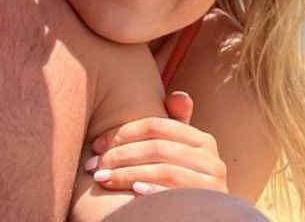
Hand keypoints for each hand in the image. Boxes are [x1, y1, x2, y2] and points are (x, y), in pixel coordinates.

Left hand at [85, 91, 227, 194]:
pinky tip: (133, 191)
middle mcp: (212, 160)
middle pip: (156, 148)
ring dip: (126, 174)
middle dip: (119, 156)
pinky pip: (175, 194)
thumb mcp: (182, 152)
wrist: (204, 216)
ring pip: (163, 171)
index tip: (96, 144)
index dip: (122, 132)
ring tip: (101, 178)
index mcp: (203, 140)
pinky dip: (153, 190)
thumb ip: (177, 124)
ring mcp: (211, 184)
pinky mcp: (207, 205)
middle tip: (92, 165)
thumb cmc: (184, 179)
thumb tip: (179, 95)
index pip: (156, 126)